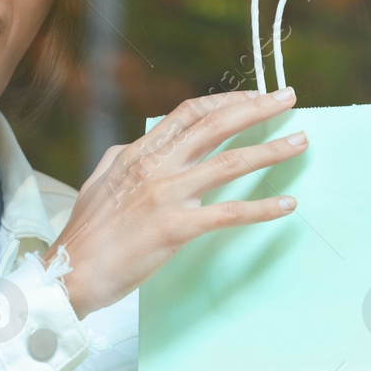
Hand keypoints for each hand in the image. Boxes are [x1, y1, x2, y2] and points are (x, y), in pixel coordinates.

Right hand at [43, 87, 308, 317]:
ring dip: (271, 151)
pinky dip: (262, 208)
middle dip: (257, 108)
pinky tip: (287, 205)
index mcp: (139, 153)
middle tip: (288, 98)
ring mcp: (167, 195)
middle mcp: (156, 166)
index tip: (253, 97)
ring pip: (230, 163)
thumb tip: (139, 144)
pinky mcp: (176, 228)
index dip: (226, 100)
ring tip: (301, 142)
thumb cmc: (84, 234)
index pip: (190, 113)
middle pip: (216, 125)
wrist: (69, 273)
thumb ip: (124, 159)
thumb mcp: (99, 180)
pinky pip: (229, 214)